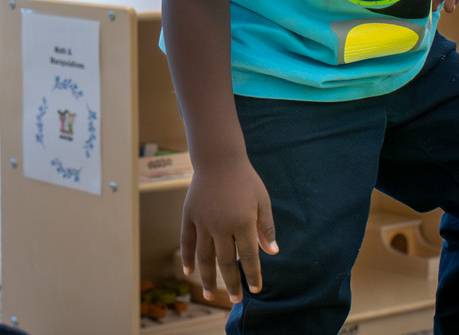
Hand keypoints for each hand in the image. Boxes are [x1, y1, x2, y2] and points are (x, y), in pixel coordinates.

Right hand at [180, 155, 278, 304]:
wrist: (218, 158)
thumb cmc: (245, 179)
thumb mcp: (263, 200)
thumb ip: (266, 227)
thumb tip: (272, 253)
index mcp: (242, 222)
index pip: (248, 257)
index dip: (253, 275)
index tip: (255, 289)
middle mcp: (221, 225)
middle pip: (226, 262)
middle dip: (232, 283)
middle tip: (235, 299)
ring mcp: (203, 221)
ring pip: (204, 256)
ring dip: (208, 278)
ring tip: (210, 295)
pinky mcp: (189, 215)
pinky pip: (187, 241)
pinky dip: (187, 257)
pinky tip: (189, 272)